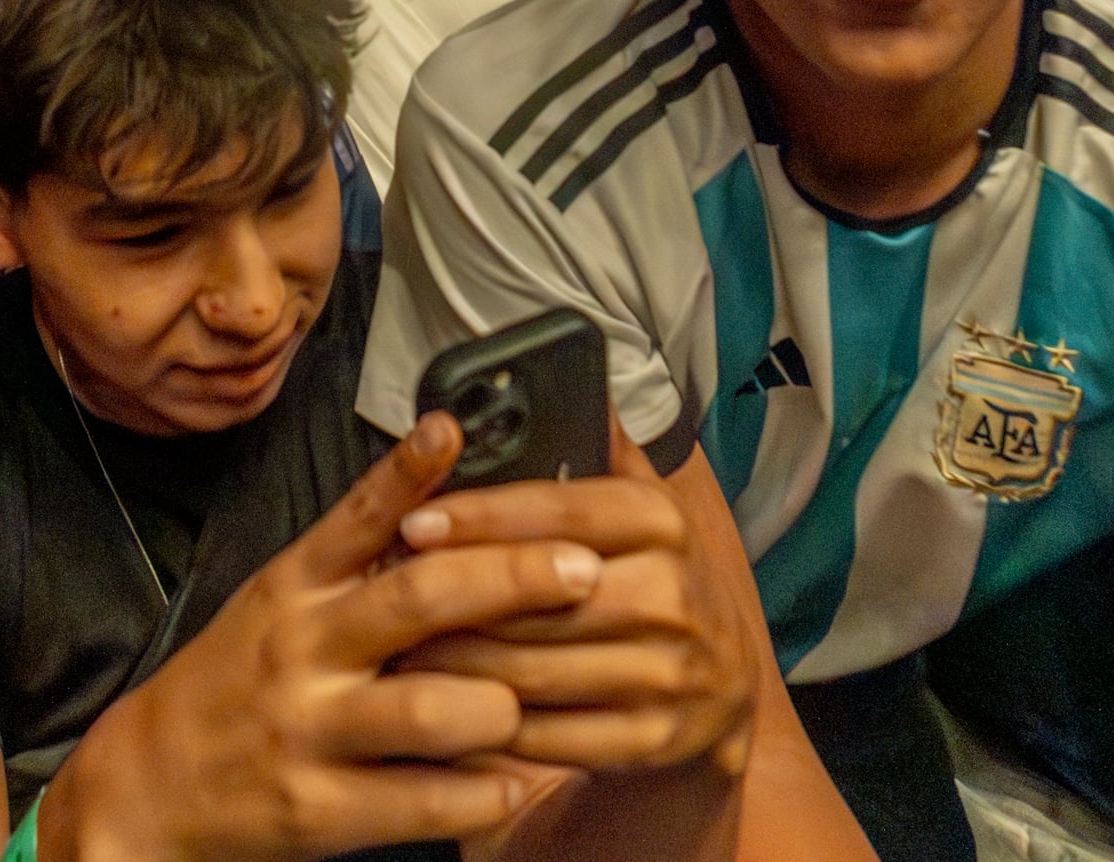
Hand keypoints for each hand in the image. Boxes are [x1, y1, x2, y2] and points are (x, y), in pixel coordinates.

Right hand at [39, 415, 587, 861]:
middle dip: (512, 581)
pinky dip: (486, 791)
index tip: (456, 427)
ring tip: (535, 704)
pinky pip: (426, 802)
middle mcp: (302, 651)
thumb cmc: (236, 682)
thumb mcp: (279, 598)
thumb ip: (354, 551)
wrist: (147, 785)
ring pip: (434, 710)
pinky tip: (518, 779)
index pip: (355, 518)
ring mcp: (310, 733)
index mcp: (294, 588)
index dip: (409, 473)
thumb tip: (444, 481)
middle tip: (583, 571)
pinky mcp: (320, 812)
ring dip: (503, 707)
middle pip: (419, 601)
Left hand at [389, 419, 757, 777]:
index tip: (412, 521)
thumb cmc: (658, 581)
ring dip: (457, 664)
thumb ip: (604, 449)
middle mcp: (673, 594)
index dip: (481, 515)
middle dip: (454, 597)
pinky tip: (445, 708)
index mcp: (662, 522)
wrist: (728, 690)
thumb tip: (570, 374)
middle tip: (385, 593)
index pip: (560, 509)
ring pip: (535, 668)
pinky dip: (490, 727)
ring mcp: (669, 674)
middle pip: (538, 595)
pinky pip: (551, 736)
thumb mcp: (646, 510)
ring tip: (398, 649)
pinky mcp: (654, 740)